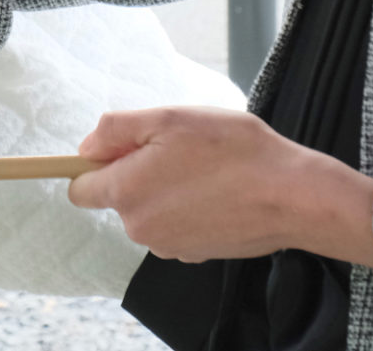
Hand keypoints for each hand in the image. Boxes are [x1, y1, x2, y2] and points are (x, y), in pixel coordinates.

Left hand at [67, 107, 372, 269]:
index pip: (80, 189)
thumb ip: (115, 130)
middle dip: (138, 173)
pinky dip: (189, 209)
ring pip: (150, 211)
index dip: (96, 165)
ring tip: (204, 168)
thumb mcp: (168, 119)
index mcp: (126, 193)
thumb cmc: (232, 151)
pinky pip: (177, 226)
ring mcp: (170, 246)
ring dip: (166, 189)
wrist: (292, 195)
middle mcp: (141, 228)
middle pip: (119, 197)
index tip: (124, 148)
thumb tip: (86, 148)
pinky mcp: (197, 254)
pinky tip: (217, 191)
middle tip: (177, 149)